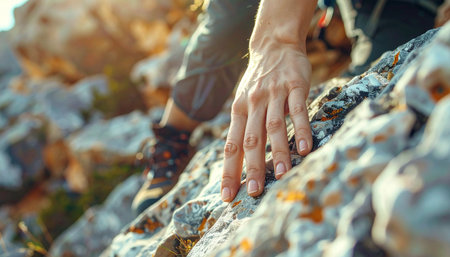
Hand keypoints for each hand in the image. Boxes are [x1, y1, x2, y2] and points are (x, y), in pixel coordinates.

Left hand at [221, 43, 312, 201]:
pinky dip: (300, 129)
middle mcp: (253, 104)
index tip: (228, 195)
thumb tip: (237, 160)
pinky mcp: (295, 86)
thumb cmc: (258, 81)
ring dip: (278, 152)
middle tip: (254, 192)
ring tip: (282, 175)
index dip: (228, 171)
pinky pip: (297, 109)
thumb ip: (242, 127)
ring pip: (273, 127)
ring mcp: (274, 94)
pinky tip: (305, 148)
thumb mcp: (243, 101)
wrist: (274, 45)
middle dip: (252, 168)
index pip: (231, 146)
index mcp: (239, 111)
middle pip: (251, 140)